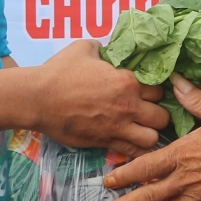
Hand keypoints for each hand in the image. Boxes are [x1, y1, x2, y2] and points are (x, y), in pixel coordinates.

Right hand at [31, 40, 167, 154]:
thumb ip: (104, 49)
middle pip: (162, 116)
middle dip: (159, 114)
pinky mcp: (105, 142)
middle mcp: (128, 106)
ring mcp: (118, 127)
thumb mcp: (85, 48)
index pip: (160, 88)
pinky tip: (133, 144)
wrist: (38, 98)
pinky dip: (136, 150)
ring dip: (150, 133)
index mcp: (127, 81)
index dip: (157, 90)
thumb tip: (110, 51)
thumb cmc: (60, 71)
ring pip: (152, 138)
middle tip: (149, 112)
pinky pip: (132, 152)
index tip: (149, 91)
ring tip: (142, 129)